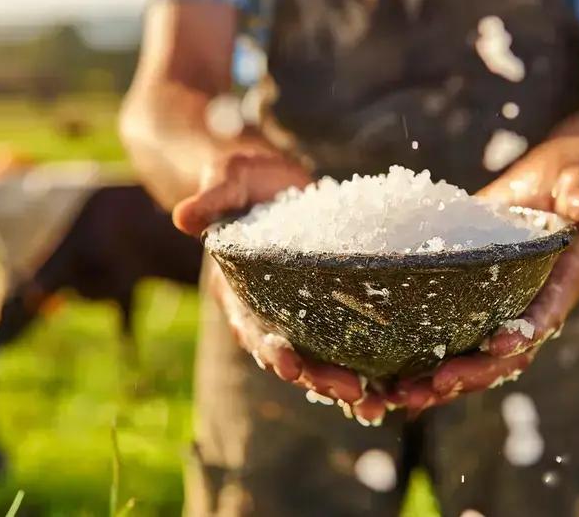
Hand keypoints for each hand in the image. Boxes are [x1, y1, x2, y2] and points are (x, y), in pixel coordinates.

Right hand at [174, 153, 389, 423]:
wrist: (267, 178)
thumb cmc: (241, 178)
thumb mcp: (226, 180)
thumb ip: (210, 198)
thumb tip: (183, 216)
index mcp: (237, 290)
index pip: (250, 326)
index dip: (267, 348)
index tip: (288, 363)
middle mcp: (266, 308)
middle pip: (290, 354)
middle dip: (317, 377)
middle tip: (351, 391)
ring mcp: (298, 310)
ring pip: (319, 356)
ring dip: (344, 380)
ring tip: (376, 400)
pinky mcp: (326, 302)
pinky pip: (345, 337)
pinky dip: (366, 359)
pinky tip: (395, 379)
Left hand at [390, 137, 578, 413]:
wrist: (553, 187)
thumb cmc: (566, 180)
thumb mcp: (578, 182)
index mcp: (563, 283)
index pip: (547, 313)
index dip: (526, 331)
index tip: (498, 343)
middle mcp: (537, 308)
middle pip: (509, 355)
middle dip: (475, 373)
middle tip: (436, 385)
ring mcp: (508, 315)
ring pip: (481, 363)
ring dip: (445, 384)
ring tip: (406, 398)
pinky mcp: (480, 312)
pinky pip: (458, 348)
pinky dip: (429, 370)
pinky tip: (392, 386)